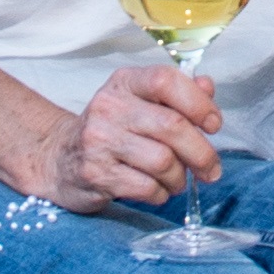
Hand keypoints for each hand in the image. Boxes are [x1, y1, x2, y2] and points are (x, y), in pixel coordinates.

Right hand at [46, 57, 222, 214]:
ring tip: (177, 180)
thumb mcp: (140, 102)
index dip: (199, 103)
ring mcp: (99, 140)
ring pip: (163, 161)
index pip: (166, 80)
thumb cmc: (111, 130)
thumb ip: (176, 95)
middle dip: (201, 153)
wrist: (59, 158)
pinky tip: (156, 190)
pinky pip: (147, 188)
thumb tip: (208, 87)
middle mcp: (109, 106)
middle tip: (210, 168)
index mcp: (125, 82)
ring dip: (180, 177)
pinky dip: (161, 193)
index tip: (214, 124)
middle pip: (172, 126)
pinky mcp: (95, 173)